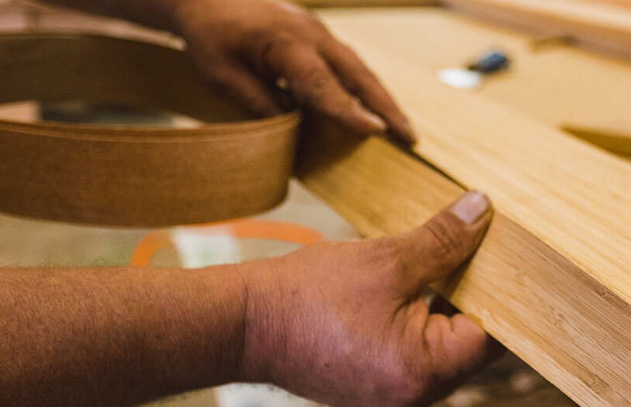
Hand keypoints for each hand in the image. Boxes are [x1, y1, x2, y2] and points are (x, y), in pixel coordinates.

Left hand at [175, 0, 414, 142]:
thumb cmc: (211, 37)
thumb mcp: (223, 77)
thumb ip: (260, 103)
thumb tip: (295, 130)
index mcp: (285, 42)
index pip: (322, 83)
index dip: (348, 110)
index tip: (375, 131)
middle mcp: (311, 34)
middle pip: (358, 74)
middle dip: (386, 107)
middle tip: (409, 139)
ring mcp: (319, 33)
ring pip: (360, 69)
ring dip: (383, 100)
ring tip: (403, 131)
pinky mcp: (319, 37)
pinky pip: (350, 65)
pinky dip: (367, 89)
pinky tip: (377, 110)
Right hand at [239, 192, 500, 406]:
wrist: (242, 326)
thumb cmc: (307, 297)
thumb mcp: (387, 260)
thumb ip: (443, 240)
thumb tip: (482, 211)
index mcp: (423, 375)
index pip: (492, 337)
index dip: (503, 294)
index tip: (508, 259)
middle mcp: (415, 401)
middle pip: (469, 347)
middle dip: (471, 297)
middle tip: (476, 253)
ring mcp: (395, 402)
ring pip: (442, 351)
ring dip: (443, 310)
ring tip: (439, 268)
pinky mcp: (377, 392)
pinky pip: (417, 358)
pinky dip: (419, 326)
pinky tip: (410, 292)